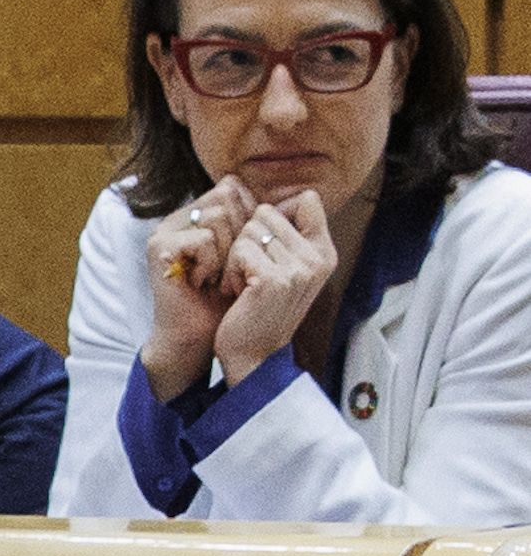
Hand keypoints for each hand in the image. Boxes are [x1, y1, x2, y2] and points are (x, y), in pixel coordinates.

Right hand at [139, 177, 254, 400]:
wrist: (199, 336)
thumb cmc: (230, 299)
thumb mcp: (254, 254)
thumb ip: (262, 222)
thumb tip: (304, 195)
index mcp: (198, 214)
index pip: (233, 186)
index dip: (248, 217)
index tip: (243, 253)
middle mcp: (180, 218)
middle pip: (227, 196)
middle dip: (238, 235)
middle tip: (227, 269)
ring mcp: (166, 230)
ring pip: (217, 216)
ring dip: (225, 253)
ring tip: (212, 277)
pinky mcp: (159, 247)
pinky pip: (203, 238)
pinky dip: (210, 264)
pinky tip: (199, 282)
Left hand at [211, 187, 337, 386]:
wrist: (252, 355)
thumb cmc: (258, 309)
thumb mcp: (283, 269)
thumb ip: (285, 236)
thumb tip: (267, 202)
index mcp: (324, 251)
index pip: (307, 199)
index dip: (274, 214)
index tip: (261, 243)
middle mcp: (318, 257)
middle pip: (268, 212)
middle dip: (248, 239)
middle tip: (249, 271)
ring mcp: (299, 268)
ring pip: (251, 230)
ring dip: (236, 256)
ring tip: (244, 283)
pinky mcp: (275, 280)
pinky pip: (240, 250)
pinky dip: (230, 271)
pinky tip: (237, 292)